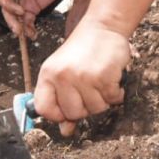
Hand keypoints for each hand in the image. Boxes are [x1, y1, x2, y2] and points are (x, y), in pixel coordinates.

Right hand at [0, 0, 68, 39]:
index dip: (9, 6)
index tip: (20, 11)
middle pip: (8, 11)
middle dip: (13, 21)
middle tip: (19, 31)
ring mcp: (23, 2)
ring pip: (17, 18)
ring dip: (21, 28)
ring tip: (27, 35)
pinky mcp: (32, 8)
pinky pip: (28, 21)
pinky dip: (29, 29)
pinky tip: (33, 34)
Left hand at [33, 21, 128, 136]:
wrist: (103, 26)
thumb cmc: (82, 50)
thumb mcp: (64, 71)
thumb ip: (62, 101)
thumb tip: (65, 132)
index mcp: (48, 74)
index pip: (43, 108)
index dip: (56, 114)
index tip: (67, 107)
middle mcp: (63, 76)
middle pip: (73, 113)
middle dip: (85, 106)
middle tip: (89, 88)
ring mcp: (83, 76)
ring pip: (95, 109)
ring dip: (102, 99)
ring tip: (100, 80)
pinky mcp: (103, 76)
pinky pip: (112, 100)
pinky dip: (115, 93)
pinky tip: (112, 78)